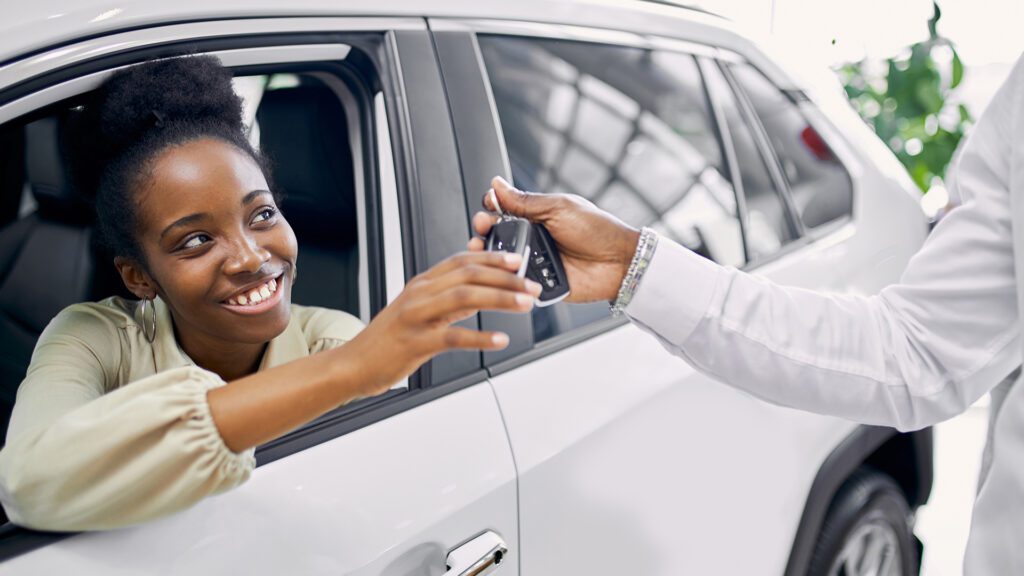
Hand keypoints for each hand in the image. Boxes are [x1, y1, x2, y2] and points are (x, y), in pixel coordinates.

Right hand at [346, 250, 541, 393]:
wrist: (353, 364)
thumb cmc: (386, 340)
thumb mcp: (418, 311)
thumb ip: (448, 300)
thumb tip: (481, 292)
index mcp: (422, 284)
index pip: (462, 261)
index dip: (492, 257)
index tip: (518, 259)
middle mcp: (420, 294)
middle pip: (468, 275)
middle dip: (505, 278)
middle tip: (531, 285)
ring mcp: (417, 317)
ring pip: (464, 298)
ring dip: (500, 299)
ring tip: (524, 304)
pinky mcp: (416, 342)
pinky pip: (453, 337)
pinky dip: (480, 337)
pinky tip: (499, 340)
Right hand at [468, 176, 639, 302]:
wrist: (620, 262)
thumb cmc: (596, 230)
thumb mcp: (558, 208)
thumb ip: (525, 201)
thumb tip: (497, 184)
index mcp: (535, 218)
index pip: (502, 212)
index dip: (490, 210)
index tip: (487, 209)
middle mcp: (531, 240)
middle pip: (496, 237)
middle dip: (483, 232)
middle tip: (482, 229)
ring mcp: (533, 263)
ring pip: (501, 261)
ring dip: (488, 256)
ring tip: (482, 251)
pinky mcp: (537, 285)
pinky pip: (515, 284)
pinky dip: (505, 279)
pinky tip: (498, 273)